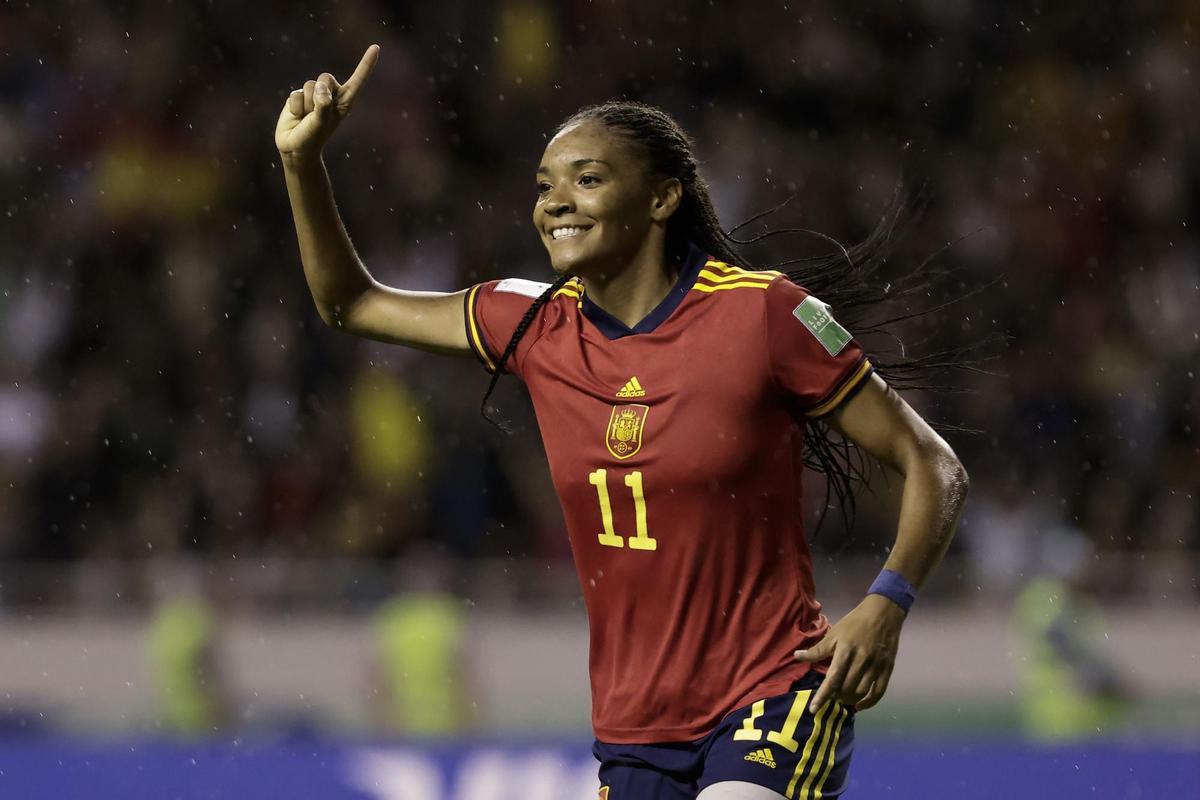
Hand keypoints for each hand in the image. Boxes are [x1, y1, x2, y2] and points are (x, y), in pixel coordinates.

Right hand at [275, 45, 379, 160]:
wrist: (295, 147)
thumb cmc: (313, 137)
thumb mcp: (321, 123)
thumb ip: (323, 105)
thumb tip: (319, 89)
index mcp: (345, 101)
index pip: (358, 80)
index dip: (366, 64)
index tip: (376, 47)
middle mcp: (331, 95)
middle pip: (325, 78)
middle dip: (320, 92)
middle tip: (317, 111)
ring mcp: (314, 94)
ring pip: (309, 85)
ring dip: (306, 104)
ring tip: (307, 117)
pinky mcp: (298, 96)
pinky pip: (295, 94)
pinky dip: (295, 108)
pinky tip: (297, 116)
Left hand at [793, 593, 905, 711]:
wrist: (883, 613)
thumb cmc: (854, 623)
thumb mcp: (834, 633)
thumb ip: (817, 649)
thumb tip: (797, 657)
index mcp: (845, 651)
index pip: (832, 679)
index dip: (822, 696)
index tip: (813, 709)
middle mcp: (861, 661)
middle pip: (846, 688)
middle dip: (835, 697)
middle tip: (830, 696)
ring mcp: (876, 666)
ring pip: (861, 692)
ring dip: (849, 699)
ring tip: (841, 699)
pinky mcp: (887, 669)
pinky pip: (878, 692)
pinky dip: (869, 702)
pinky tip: (859, 705)